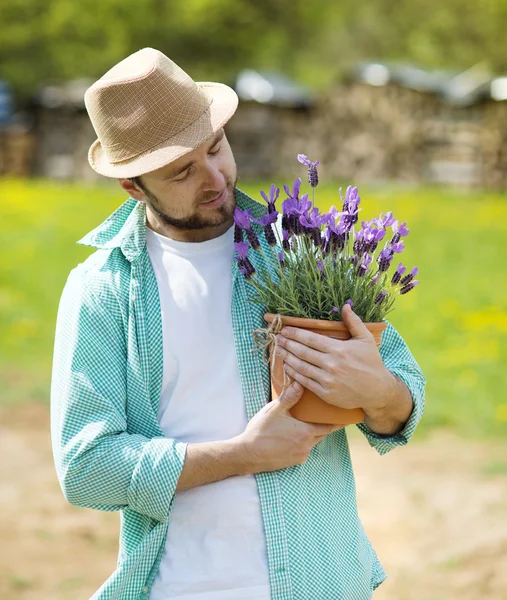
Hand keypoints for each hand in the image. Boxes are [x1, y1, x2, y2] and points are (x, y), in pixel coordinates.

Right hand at [237, 381, 343, 472]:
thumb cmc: (260, 431)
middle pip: (322, 434)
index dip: (338, 421)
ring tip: (307, 423)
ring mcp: (300, 455)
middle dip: (325, 425)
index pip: (329, 426)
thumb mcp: (274, 410)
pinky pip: (303, 449)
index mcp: (305, 432)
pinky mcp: (293, 462)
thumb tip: (300, 383)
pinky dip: (303, 442)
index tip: (348, 417)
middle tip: (329, 415)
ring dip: (312, 433)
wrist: (247, 454)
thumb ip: (289, 397)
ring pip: (312, 442)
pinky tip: (293, 435)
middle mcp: (306, 445)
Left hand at [275, 303, 392, 413]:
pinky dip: (294, 374)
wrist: (377, 390)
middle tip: (277, 338)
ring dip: (287, 358)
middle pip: (302, 352)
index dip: (295, 334)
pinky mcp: (326, 393)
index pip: (311, 339)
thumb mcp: (366, 339)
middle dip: (288, 344)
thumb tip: (345, 305)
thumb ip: (354, 322)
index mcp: (338, 349)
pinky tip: (287, 367)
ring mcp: (327, 380)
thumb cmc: (372, 363)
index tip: (285, 330)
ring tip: (278, 351)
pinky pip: (305, 382)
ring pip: (301, 367)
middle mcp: (331, 364)